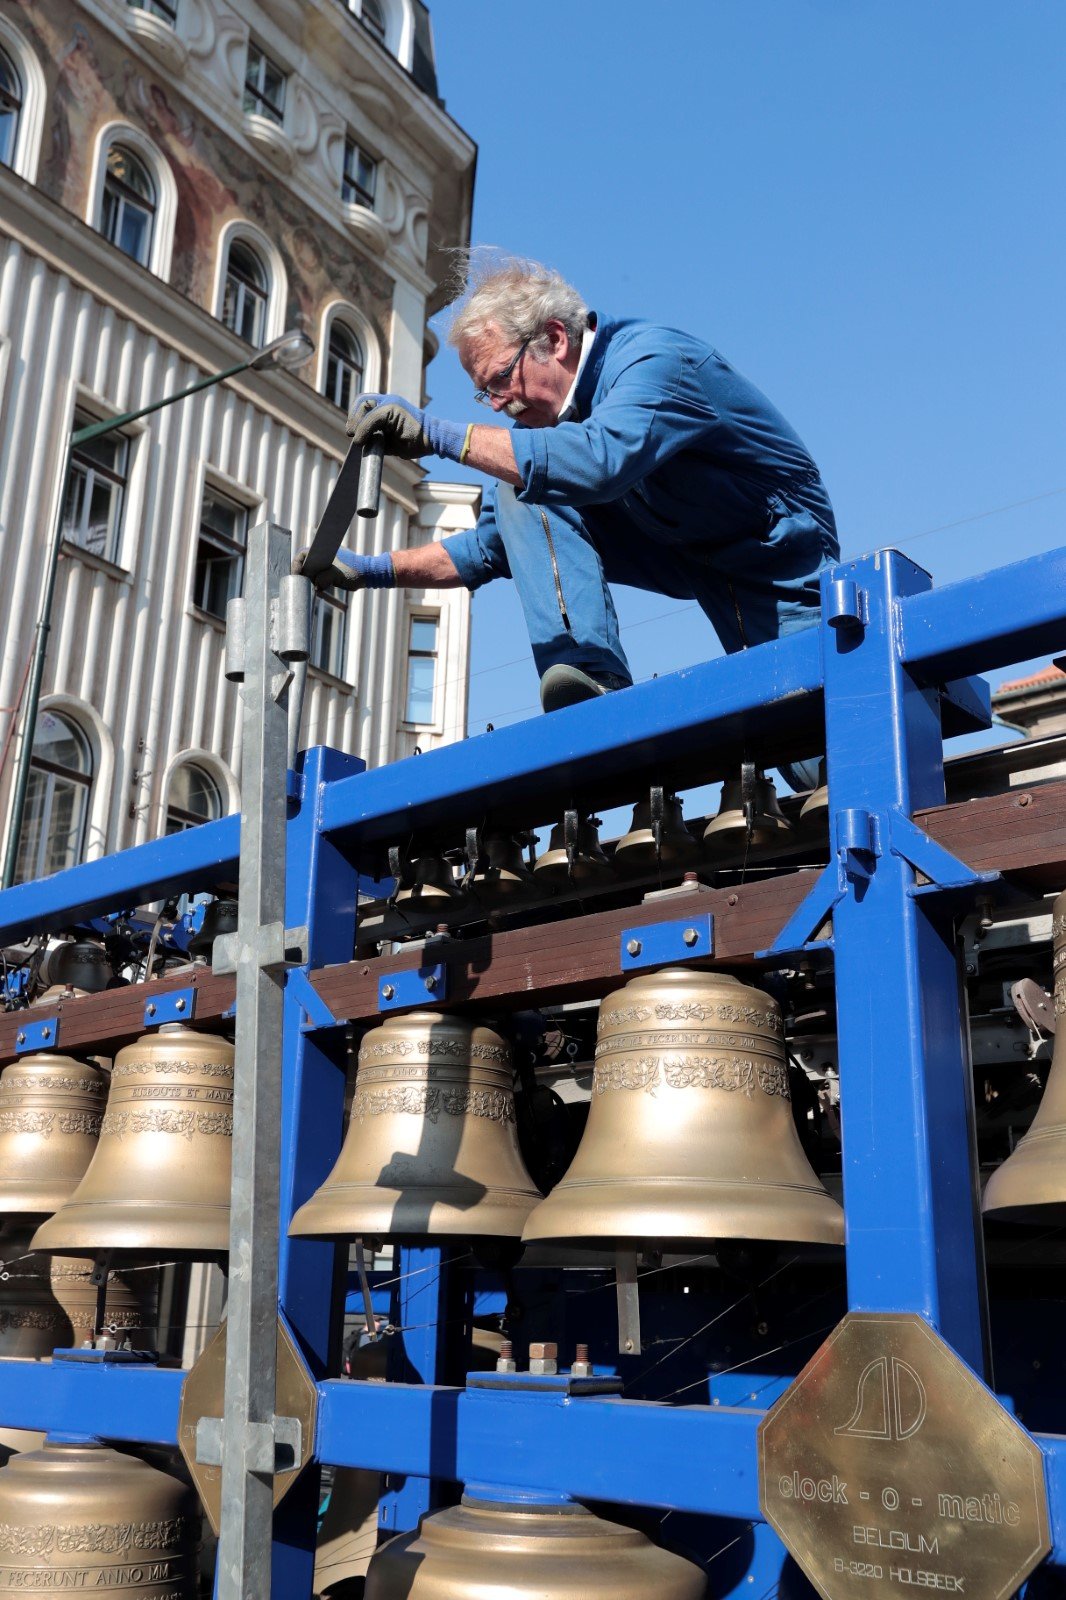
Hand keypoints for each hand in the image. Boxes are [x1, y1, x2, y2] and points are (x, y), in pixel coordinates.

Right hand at [291, 546, 393, 590]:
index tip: (296, 575)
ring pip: (312, 572)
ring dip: (310, 580)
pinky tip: (319, 590)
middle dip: (303, 574)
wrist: (369, 574)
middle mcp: (323, 555)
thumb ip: (323, 579)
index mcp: (323, 550)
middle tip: (301, 584)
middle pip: (306, 564)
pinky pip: (319, 577)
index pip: (303, 554)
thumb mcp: (337, 576)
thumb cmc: (355, 571)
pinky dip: (317, 583)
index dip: (297, 564)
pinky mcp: (330, 572)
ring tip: (310, 588)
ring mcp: (326, 564)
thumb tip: (314, 585)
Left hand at [348, 393, 465, 461]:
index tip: (353, 433)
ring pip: (365, 406)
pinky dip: (363, 428)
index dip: (355, 416)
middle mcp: (388, 401)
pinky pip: (372, 416)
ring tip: (356, 437)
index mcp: (388, 407)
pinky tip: (361, 439)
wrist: (434, 440)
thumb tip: (358, 442)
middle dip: (353, 418)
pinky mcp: (393, 408)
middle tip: (351, 433)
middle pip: (362, 401)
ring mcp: (391, 402)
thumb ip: (375, 438)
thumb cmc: (415, 443)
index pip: (364, 404)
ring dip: (357, 423)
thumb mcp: (390, 442)